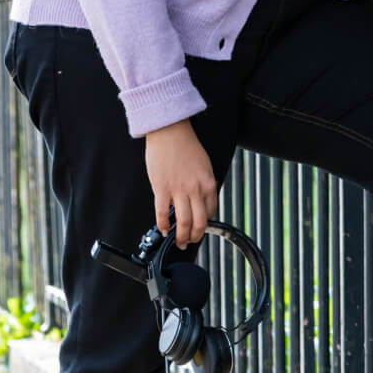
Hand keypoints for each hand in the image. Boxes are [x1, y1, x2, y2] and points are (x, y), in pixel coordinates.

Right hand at [144, 119, 217, 248]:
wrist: (170, 131)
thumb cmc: (186, 145)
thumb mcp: (204, 166)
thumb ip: (204, 184)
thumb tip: (200, 202)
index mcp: (209, 183)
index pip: (211, 212)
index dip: (205, 224)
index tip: (200, 228)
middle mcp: (196, 189)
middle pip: (199, 223)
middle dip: (195, 237)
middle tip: (189, 242)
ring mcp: (179, 190)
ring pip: (183, 223)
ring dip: (181, 237)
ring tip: (178, 241)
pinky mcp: (162, 189)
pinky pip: (162, 214)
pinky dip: (163, 226)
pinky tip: (163, 229)